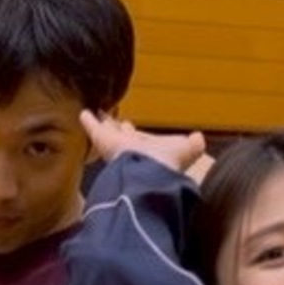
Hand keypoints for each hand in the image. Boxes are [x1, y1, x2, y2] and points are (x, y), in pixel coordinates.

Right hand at [81, 111, 210, 180]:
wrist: (149, 171)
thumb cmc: (167, 162)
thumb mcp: (187, 150)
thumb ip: (193, 145)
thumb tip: (199, 137)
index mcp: (147, 150)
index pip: (139, 139)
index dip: (136, 135)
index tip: (130, 128)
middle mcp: (130, 148)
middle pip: (122, 136)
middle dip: (119, 130)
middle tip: (114, 123)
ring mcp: (115, 144)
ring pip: (109, 132)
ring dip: (104, 124)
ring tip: (99, 115)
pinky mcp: (103, 140)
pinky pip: (94, 128)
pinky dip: (89, 122)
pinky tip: (84, 113)